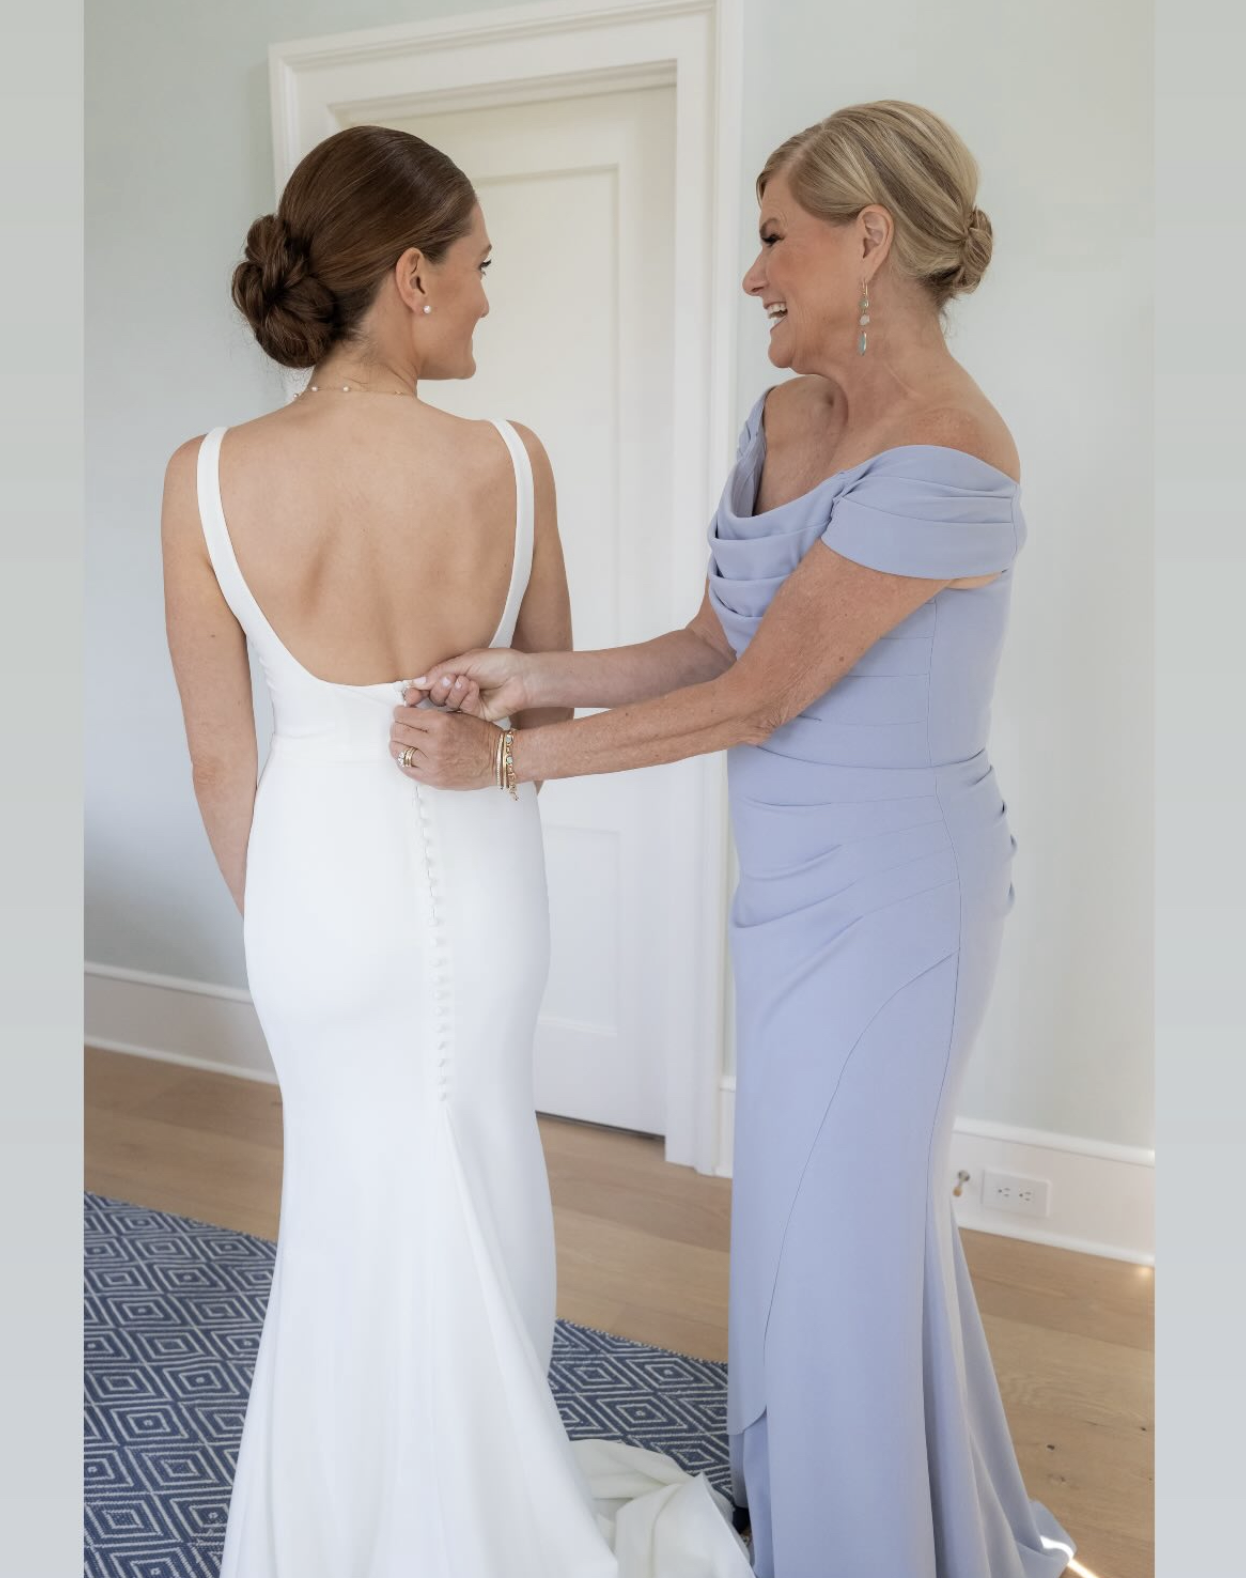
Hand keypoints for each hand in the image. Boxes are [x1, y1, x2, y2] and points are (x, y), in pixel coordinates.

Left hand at [390, 705, 499, 790]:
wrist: (498, 759)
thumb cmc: (482, 736)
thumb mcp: (459, 716)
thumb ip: (434, 715)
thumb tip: (411, 714)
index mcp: (440, 723)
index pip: (405, 715)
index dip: (400, 713)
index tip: (401, 713)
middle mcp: (434, 743)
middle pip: (398, 732)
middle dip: (397, 727)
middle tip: (401, 726)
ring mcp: (432, 763)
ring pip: (399, 751)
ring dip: (399, 744)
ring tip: (405, 742)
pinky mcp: (433, 778)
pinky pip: (407, 769)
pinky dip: (404, 761)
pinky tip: (410, 755)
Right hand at [406, 648, 531, 722]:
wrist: (520, 676)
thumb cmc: (497, 663)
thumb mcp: (465, 661)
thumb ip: (440, 672)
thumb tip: (416, 682)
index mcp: (451, 675)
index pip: (426, 686)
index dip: (416, 692)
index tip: (411, 695)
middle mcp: (455, 691)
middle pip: (433, 697)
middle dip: (440, 688)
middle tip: (451, 679)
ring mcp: (465, 705)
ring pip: (446, 705)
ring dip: (455, 692)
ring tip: (468, 681)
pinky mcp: (475, 716)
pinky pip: (461, 710)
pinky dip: (466, 698)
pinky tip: (476, 689)